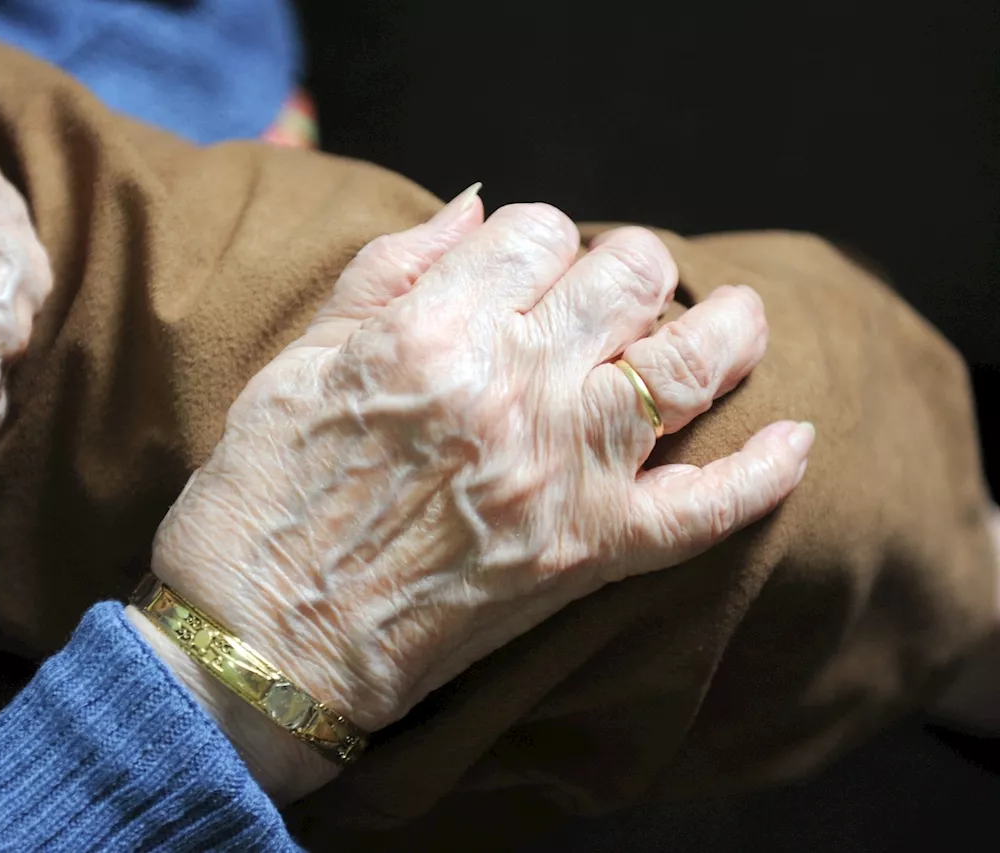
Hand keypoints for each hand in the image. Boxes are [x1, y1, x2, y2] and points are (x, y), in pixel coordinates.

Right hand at [135, 188, 813, 798]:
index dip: (540, 239)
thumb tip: (474, 207)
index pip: (536, 231)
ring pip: (689, 366)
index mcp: (432, 329)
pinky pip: (708, 508)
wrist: (264, 642)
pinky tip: (793, 441)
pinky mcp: (586, 555)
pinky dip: (763, 473)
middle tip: (619, 290)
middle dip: (629, 267)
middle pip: (626, 276)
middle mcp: (511, 386)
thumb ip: (389, 271)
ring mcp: (560, 473)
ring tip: (737, 321)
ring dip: (727, 330)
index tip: (531, 267)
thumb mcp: (299, 361)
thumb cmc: (261, 498)